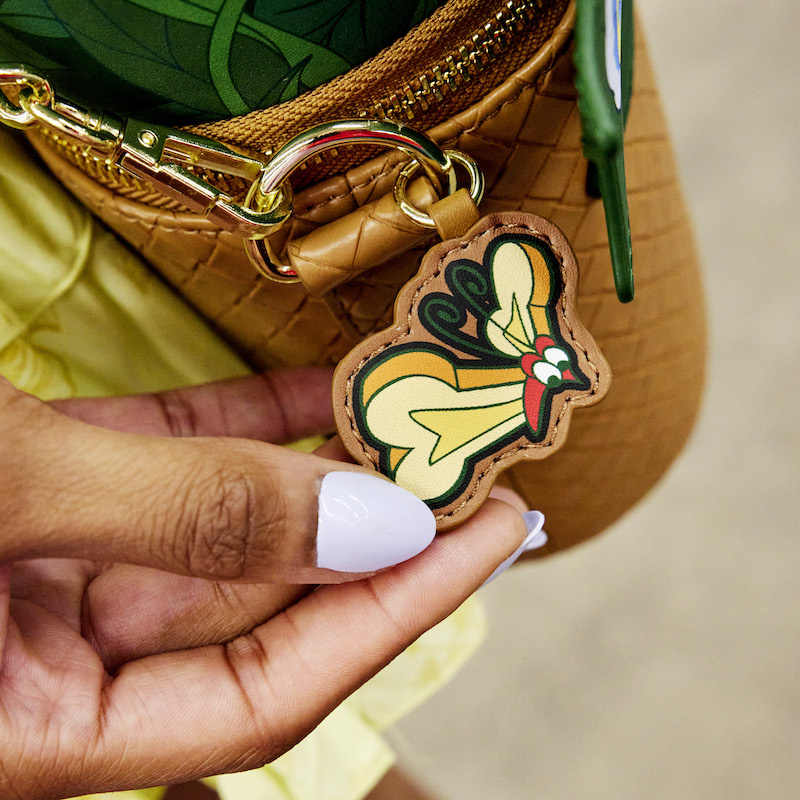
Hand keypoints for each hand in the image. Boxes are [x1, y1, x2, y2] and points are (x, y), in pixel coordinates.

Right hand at [0, 372, 528, 798]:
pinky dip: (246, 423)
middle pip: (258, 606)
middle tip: (471, 466)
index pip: (268, 695)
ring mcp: (52, 566)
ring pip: (222, 525)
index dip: (393, 617)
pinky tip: (321, 392)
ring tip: (413, 421)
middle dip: (374, 532)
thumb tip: (371, 525)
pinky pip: (169, 458)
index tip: (493, 536)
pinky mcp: (47, 481)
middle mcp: (55, 658)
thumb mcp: (10, 492)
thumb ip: (183, 517)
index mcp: (33, 730)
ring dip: (321, 472)